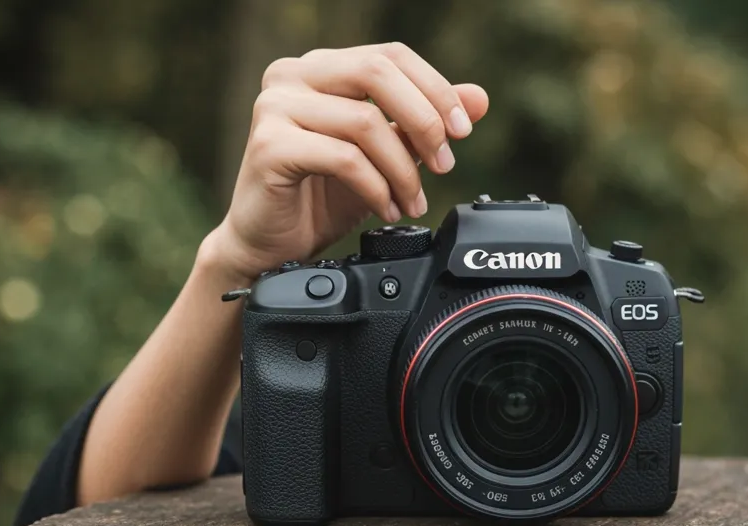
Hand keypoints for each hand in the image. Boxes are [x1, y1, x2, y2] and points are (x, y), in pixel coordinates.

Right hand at [206, 42, 488, 281]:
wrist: (270, 246)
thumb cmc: (318, 198)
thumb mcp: (384, 155)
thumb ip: (421, 123)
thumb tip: (479, 98)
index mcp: (319, 68)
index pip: (389, 56)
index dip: (435, 88)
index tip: (462, 131)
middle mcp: (291, 75)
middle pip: (376, 73)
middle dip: (423, 120)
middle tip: (444, 164)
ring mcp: (274, 107)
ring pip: (364, 122)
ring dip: (402, 168)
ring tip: (413, 200)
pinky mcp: (269, 145)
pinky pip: (343, 158)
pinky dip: (376, 187)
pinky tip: (386, 209)